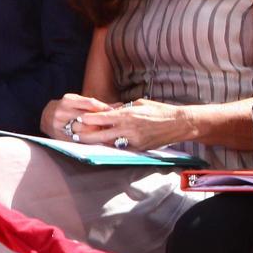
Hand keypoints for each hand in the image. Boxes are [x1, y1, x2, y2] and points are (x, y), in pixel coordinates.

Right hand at [40, 93, 112, 139]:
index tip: (116, 113)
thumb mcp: (79, 102)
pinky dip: (90, 142)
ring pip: (83, 131)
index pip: (90, 103)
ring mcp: (59, 126)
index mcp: (68, 100)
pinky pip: (78, 141)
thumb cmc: (68, 108)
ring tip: (111, 136)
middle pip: (87, 118)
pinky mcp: (60, 138)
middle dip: (102, 123)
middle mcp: (62, 112)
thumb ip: (98, 105)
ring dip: (98, 134)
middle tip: (116, 126)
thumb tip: (120, 106)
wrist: (46, 117)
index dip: (104, 108)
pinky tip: (100, 143)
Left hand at [77, 98, 191, 149]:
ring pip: (108, 143)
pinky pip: (121, 147)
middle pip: (100, 134)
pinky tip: (104, 145)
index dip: (89, 119)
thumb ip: (123, 107)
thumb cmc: (160, 110)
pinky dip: (112, 145)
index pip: (103, 117)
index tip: (79, 118)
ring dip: (96, 142)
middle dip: (86, 135)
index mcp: (128, 114)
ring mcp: (133, 140)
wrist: (178, 124)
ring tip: (85, 141)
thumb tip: (108, 109)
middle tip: (75, 134)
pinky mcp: (138, 148)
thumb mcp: (140, 103)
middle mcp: (128, 128)